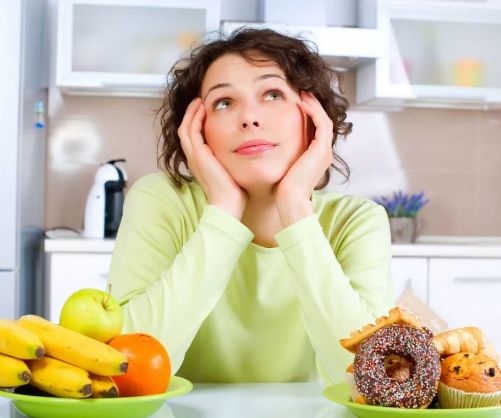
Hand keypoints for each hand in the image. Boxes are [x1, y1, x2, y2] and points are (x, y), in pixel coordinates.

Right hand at [178, 98, 246, 218]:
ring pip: (185, 128)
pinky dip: (195, 118)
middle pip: (185, 129)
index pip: (193, 137)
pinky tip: (204, 109)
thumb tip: (245, 151)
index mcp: (200, 161)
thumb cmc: (234, 191)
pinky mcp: (198, 154)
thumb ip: (232, 159)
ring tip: (199, 101)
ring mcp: (194, 156)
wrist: (228, 203)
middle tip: (199, 102)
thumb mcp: (231, 169)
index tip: (205, 111)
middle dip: (191, 114)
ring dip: (192, 113)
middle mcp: (194, 158)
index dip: (196, 123)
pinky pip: (192, 130)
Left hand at [275, 91, 333, 225]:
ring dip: (313, 104)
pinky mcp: (321, 150)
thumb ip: (278, 153)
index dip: (307, 114)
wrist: (287, 200)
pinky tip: (300, 102)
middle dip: (312, 105)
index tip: (294, 102)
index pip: (315, 129)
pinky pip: (321, 124)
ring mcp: (324, 152)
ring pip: (323, 119)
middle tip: (300, 92)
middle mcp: (323, 153)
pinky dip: (313, 111)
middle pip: (322, 122)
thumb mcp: (280, 166)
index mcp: (315, 157)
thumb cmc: (279, 188)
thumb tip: (263, 144)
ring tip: (302, 92)